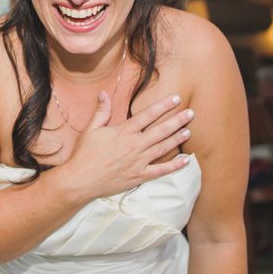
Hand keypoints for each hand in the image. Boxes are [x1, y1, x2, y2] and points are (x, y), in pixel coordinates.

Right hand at [60, 92, 193, 200]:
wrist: (80, 180)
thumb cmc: (84, 154)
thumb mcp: (90, 130)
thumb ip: (101, 112)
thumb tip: (103, 93)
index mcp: (123, 132)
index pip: (147, 115)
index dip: (163, 106)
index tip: (176, 98)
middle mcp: (134, 145)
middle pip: (160, 130)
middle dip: (177, 120)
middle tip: (191, 113)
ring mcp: (138, 162)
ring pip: (163, 148)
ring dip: (177, 139)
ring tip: (189, 131)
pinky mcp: (139, 176)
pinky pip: (161, 170)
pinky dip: (174, 166)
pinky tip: (186, 161)